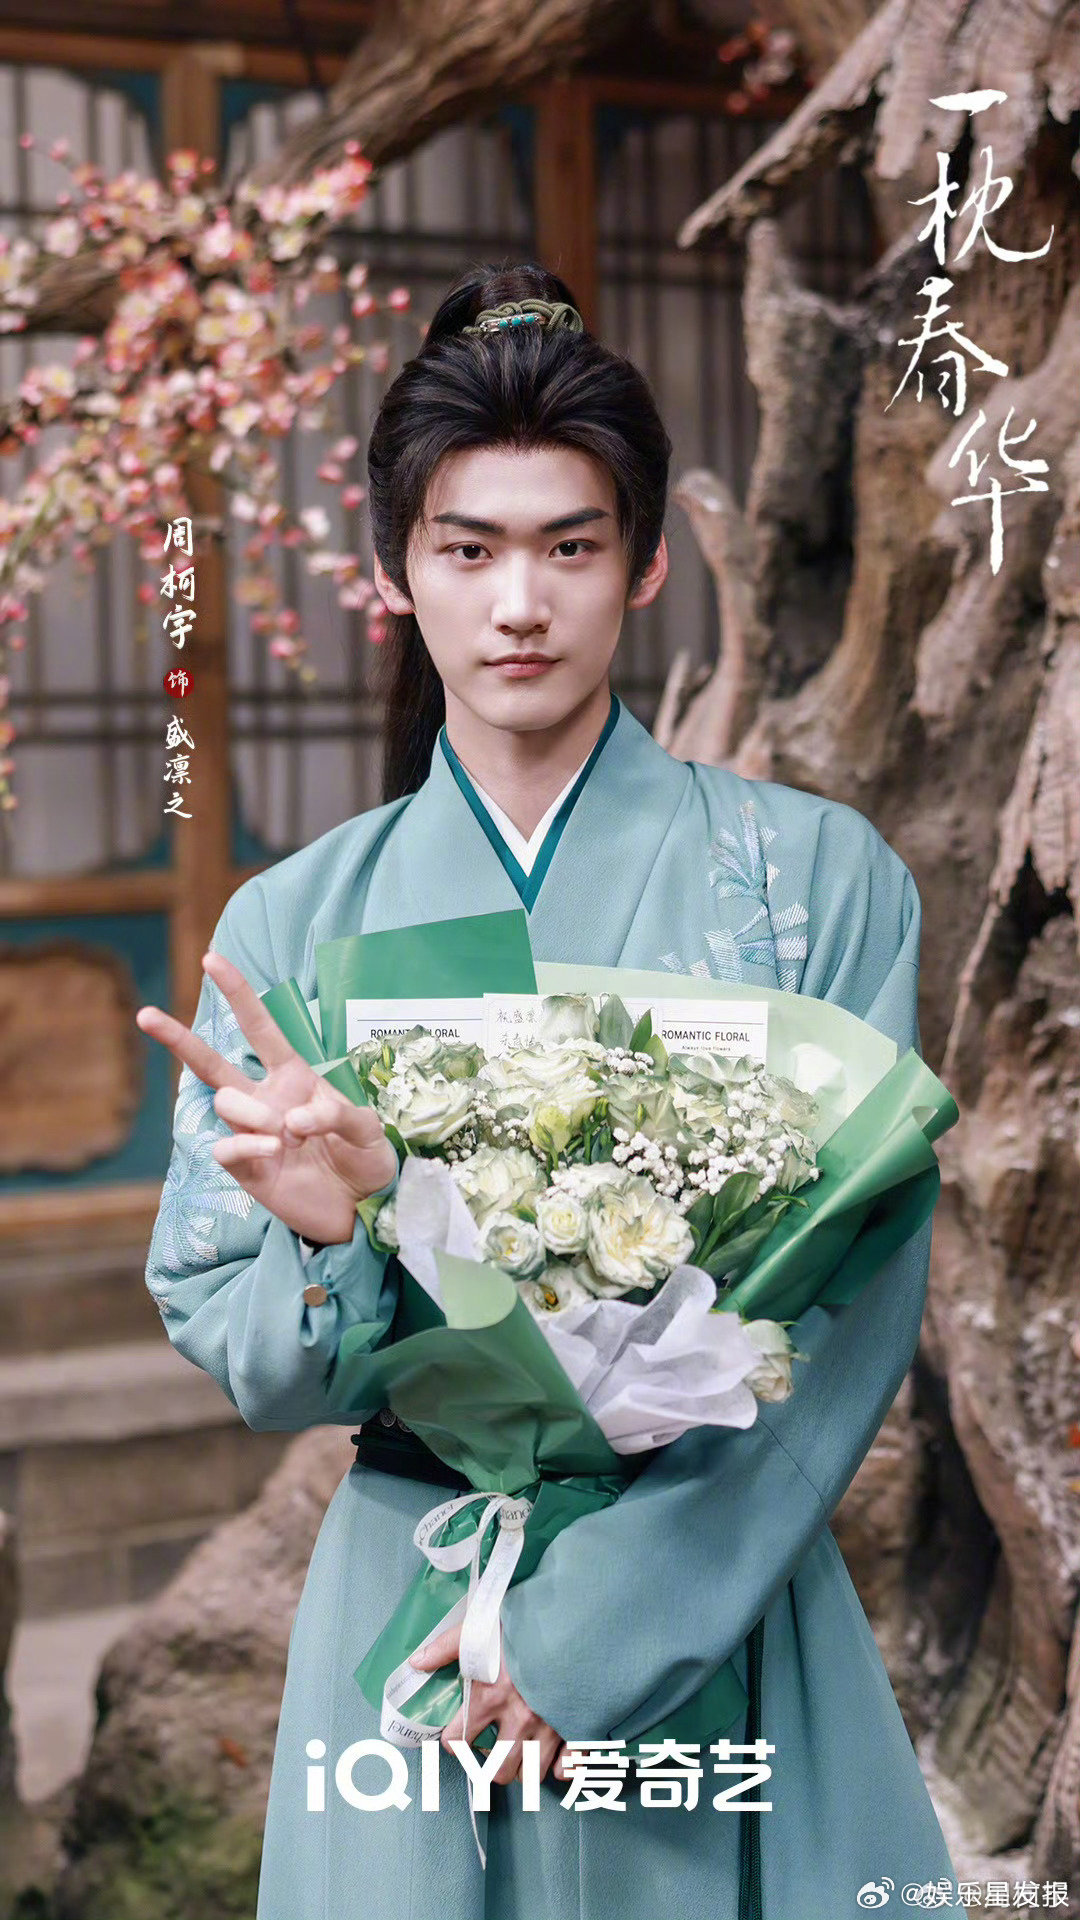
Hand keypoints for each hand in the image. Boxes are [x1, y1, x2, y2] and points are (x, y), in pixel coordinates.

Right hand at [136, 948, 397, 1244]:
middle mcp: (265, 1099)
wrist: (364, 1210)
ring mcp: (250, 1133)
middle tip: (146, 1015)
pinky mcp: (245, 1167)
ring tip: (289, 1138)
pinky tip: (274, 1151)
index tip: (211, 958)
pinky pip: (225, 1146)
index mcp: (294, 1076)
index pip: (259, 1028)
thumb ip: (337, 1114)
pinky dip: (247, 1144)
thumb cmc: (367, 1159)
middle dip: (178, 1038)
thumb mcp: (368, 1129)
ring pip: (224, 1101)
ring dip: (254, 1113)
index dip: (237, 993)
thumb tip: (290, 1120)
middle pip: (210, 1063)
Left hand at [409, 1620, 574, 1787]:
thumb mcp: (478, 1627)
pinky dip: (558, 1767)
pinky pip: (566, 1768)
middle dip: (487, 1766)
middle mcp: (519, 1717)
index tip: (454, 1735)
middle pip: (496, 1772)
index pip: (457, 1743)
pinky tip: (551, 1755)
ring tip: (517, 1749)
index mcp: (490, 1696)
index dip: (452, 1742)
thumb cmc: (521, 1621)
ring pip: (529, 1775)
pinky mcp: (575, 1724)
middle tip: (488, 1749)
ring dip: (520, 1766)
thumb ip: (444, 1647)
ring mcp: (550, 1725)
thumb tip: (416, 1662)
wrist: (569, 1613)